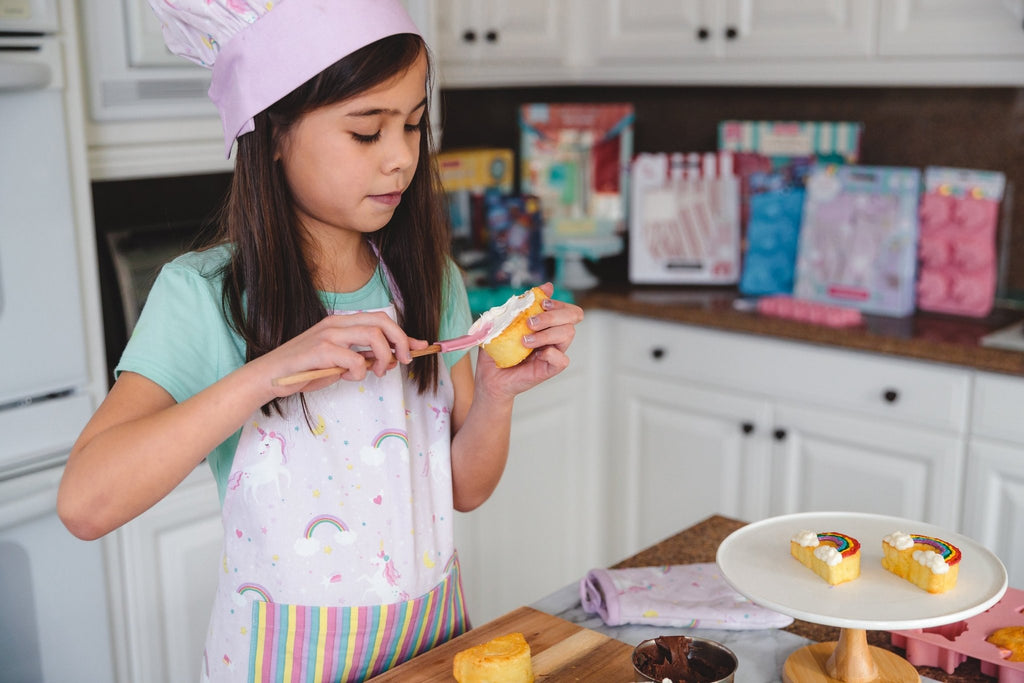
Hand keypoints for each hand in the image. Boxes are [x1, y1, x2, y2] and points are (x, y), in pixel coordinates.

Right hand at [254, 311, 428, 398]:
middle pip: (382, 321)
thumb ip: (363, 357)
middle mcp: (337, 323)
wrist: (270, 377)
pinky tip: (348, 377)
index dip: (403, 333)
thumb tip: (393, 359)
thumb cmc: (305, 370)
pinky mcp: (321, 350)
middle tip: (404, 361)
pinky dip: (359, 371)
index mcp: (342, 323)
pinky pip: (354, 359)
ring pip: (373, 335)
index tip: (420, 346)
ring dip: (383, 356)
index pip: (380, 319)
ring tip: (377, 372)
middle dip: (400, 340)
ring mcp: (328, 334)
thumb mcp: (340, 362)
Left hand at [474, 282, 583, 399]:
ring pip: (568, 334)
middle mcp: (554, 337)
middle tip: (530, 323)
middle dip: (553, 315)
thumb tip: (547, 286)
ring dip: (546, 334)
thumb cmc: (497, 350)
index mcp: (547, 325)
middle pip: (573, 317)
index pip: (568, 309)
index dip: (559, 303)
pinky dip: (550, 353)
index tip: (541, 303)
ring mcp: (553, 353)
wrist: (490, 377)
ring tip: (524, 341)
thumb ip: (523, 304)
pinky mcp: (550, 369)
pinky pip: (562, 359)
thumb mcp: (505, 322)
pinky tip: (534, 355)